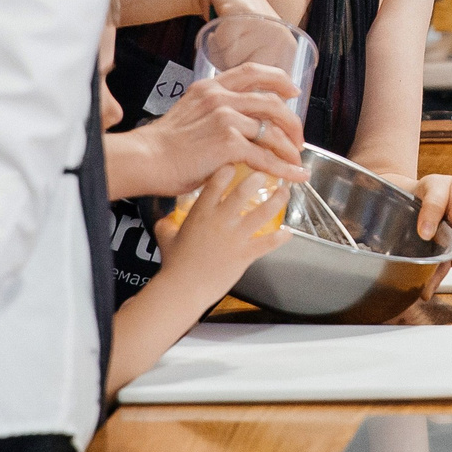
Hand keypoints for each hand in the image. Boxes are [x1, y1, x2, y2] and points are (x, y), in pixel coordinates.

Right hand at [112, 65, 309, 198]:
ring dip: (290, 147)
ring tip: (296, 160)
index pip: (252, 71)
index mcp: (211, 87)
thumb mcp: (189, 112)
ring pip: (272, 131)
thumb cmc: (163, 145)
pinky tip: (293, 175)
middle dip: (292, 121)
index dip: (278, 79)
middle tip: (298, 137)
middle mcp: (221, 98)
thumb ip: (212, 110)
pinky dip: (284, 168)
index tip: (292, 91)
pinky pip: (266, 157)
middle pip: (271, 102)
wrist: (146, 159)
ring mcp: (226, 119)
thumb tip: (236, 124)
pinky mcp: (229, 144)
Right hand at [155, 164, 294, 273]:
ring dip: (276, 202)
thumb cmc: (174, 263)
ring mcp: (235, 237)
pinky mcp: (245, 254)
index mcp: (201, 212)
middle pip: (243, 192)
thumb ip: (166, 223)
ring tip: (284, 193)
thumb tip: (163, 218)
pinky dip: (280, 238)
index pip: (216, 182)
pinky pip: (268, 243)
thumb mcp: (165, 236)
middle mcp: (220, 220)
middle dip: (257, 178)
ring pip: (262, 213)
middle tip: (266, 171)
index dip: (228, 169)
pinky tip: (287, 233)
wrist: (183, 289)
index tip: (235, 162)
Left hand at [394, 174, 451, 288]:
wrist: (425, 191)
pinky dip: (438, 273)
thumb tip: (427, 233)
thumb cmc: (433, 187)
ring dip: (440, 274)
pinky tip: (429, 286)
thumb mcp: (432, 187)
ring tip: (426, 289)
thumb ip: (431, 207)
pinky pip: (449, 259)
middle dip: (449, 265)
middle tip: (430, 282)